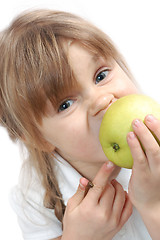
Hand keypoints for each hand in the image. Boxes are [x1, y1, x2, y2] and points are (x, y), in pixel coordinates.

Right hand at [62, 162, 131, 239]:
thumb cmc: (73, 224)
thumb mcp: (71, 206)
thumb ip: (80, 192)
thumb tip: (84, 179)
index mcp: (89, 207)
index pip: (99, 185)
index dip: (104, 172)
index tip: (109, 163)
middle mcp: (102, 214)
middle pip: (111, 189)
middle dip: (108, 181)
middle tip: (104, 182)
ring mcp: (112, 220)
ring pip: (121, 196)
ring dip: (117, 187)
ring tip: (111, 187)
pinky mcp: (118, 225)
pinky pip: (128, 208)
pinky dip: (126, 198)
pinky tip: (120, 195)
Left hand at [127, 115, 159, 239]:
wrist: (152, 206)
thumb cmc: (151, 183)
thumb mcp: (155, 167)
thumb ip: (150, 154)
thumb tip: (139, 137)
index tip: (157, 117)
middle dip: (157, 128)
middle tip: (148, 116)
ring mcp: (155, 171)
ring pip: (153, 149)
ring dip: (145, 134)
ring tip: (136, 122)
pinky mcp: (143, 176)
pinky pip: (139, 158)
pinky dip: (135, 146)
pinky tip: (129, 136)